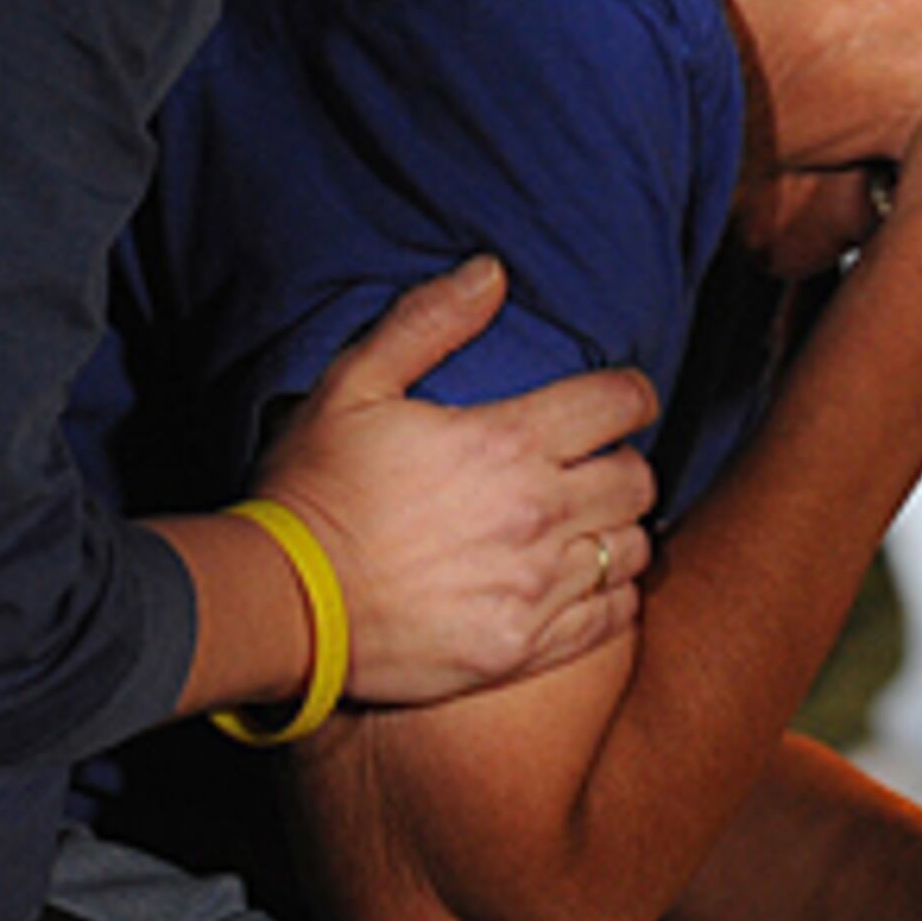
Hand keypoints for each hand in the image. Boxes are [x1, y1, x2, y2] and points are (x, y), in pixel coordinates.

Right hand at [250, 257, 661, 705]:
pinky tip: (584, 584)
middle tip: (593, 465)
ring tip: (586, 526)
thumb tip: (492, 271)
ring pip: (632, 549)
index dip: (630, 395)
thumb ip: (428, 321)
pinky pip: (610, 620)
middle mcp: (537, 514)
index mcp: (508, 442)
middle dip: (623, 463)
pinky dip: (612, 598)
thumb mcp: (354, 384)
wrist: (283, 602)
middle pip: (637, 480)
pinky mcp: (523, 648)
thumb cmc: (314, 487)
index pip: (619, 404)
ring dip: (618, 531)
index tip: (617, 402)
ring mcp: (535, 588)